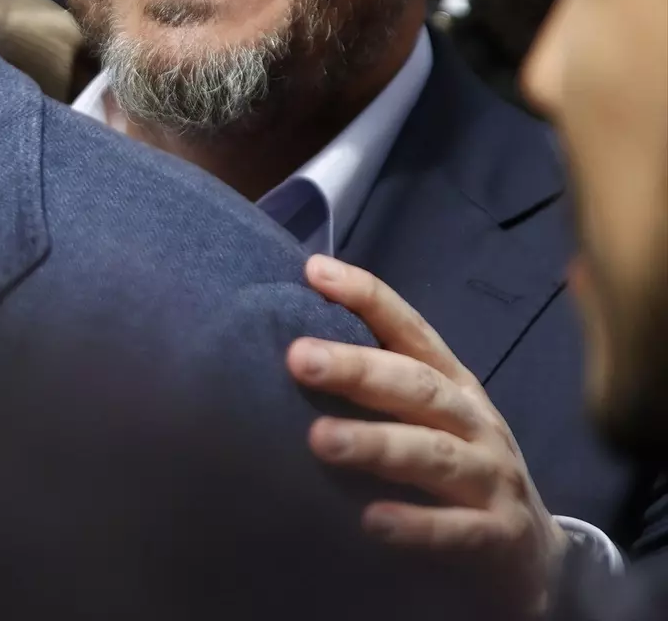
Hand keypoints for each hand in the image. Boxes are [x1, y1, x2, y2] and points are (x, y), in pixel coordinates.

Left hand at [287, 256, 567, 614]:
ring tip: (320, 441)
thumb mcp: (425, 418)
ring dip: (378, 445)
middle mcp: (473, 421)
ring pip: (434, 454)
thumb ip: (375, 386)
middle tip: (299, 358)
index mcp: (451, 384)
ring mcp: (492, 477)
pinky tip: (372, 522)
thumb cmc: (457, 469)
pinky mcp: (500, 536)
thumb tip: (290, 348)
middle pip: (417, 386)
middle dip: (359, 369)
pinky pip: (458, 530)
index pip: (409, 331)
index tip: (315, 271)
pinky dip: (416, 525)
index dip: (368, 297)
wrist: (533, 553)